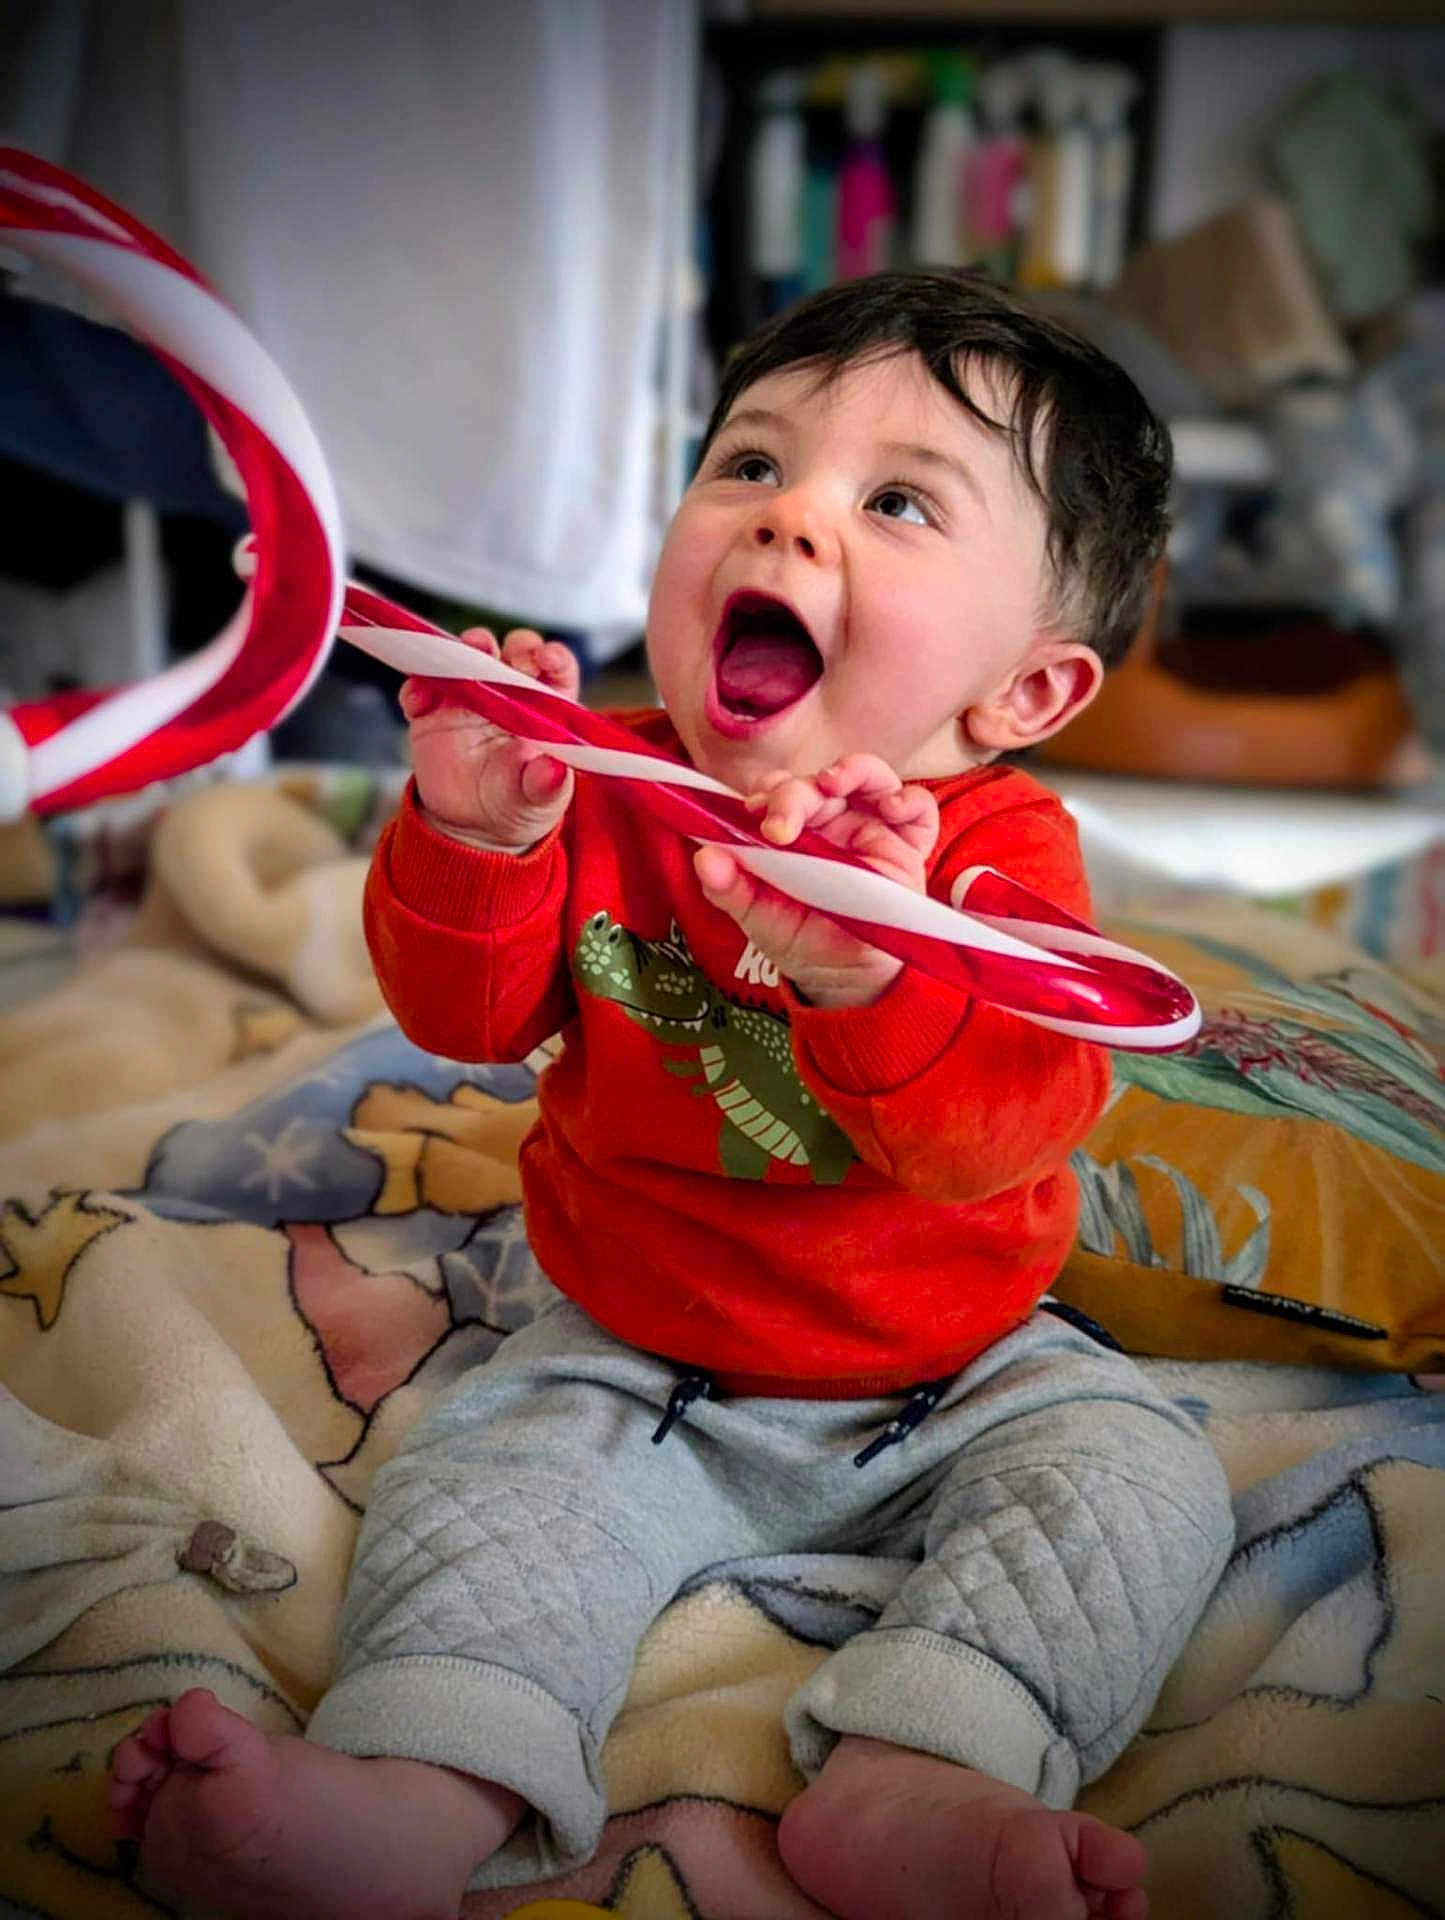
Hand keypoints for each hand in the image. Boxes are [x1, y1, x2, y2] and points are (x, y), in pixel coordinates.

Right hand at [400, 628, 579, 852]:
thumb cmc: (518, 803)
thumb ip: (546, 784)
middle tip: (495, 650)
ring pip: (465, 658)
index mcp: (546, 707)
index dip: (554, 657)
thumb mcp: (538, 800)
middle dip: (507, 645)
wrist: (473, 824)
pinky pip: (420, 689)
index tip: (547, 658)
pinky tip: (419, 700)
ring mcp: (469, 697)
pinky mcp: (432, 711)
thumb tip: (553, 771)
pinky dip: (416, 688)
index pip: (557, 669)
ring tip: (455, 659)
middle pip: (514, 652)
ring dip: (459, 651)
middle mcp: (510, 692)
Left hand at [693, 754, 938, 1008]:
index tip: (753, 810)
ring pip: (868, 777)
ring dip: (852, 771)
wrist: (844, 977)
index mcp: (794, 829)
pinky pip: (917, 809)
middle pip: (817, 784)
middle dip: (796, 793)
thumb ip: (730, 888)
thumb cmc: (801, 937)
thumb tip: (704, 858)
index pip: (780, 790)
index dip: (768, 792)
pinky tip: (890, 807)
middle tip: (780, 824)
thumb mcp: (759, 918)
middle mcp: (831, 821)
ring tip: (834, 783)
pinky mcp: (908, 846)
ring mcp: (871, 828)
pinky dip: (907, 800)